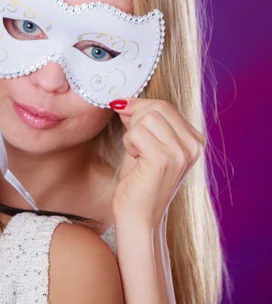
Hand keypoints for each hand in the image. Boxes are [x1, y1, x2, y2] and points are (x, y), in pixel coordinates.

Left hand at [109, 98, 204, 226]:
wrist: (138, 216)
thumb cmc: (139, 182)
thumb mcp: (144, 145)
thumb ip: (140, 122)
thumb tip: (125, 101)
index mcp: (194, 140)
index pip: (165, 105)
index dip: (139, 105)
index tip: (123, 111)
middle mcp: (193, 145)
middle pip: (157, 107)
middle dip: (135, 118)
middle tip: (131, 141)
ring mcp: (181, 152)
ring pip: (146, 118)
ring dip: (131, 134)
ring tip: (136, 154)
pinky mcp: (164, 159)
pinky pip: (137, 132)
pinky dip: (129, 142)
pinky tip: (135, 158)